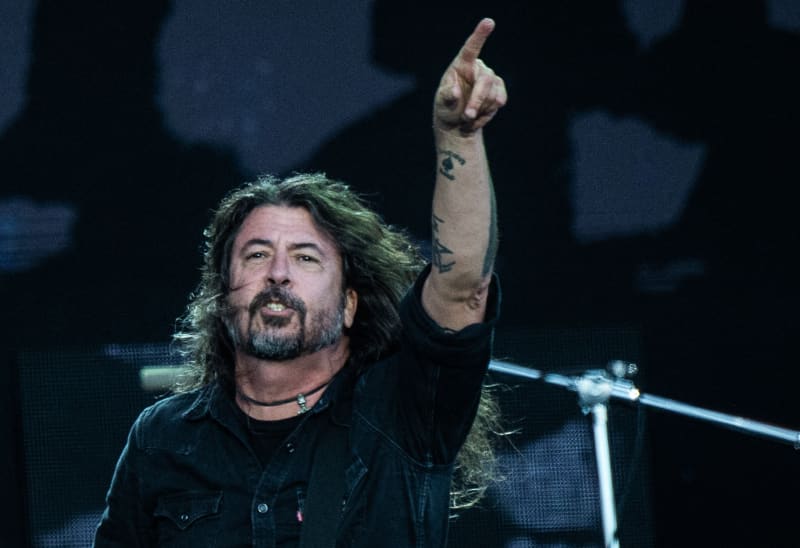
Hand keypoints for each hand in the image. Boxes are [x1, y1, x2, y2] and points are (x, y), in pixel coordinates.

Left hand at [434, 18, 506, 135]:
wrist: (457, 121)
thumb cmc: (446, 107)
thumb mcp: (441, 102)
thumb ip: (447, 95)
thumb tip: (456, 92)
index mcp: (461, 64)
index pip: (471, 47)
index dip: (480, 35)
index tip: (489, 22)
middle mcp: (477, 68)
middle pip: (485, 81)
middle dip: (477, 100)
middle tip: (467, 116)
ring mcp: (490, 78)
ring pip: (493, 93)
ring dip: (480, 109)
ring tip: (467, 116)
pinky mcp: (498, 90)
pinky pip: (499, 100)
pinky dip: (488, 112)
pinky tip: (478, 115)